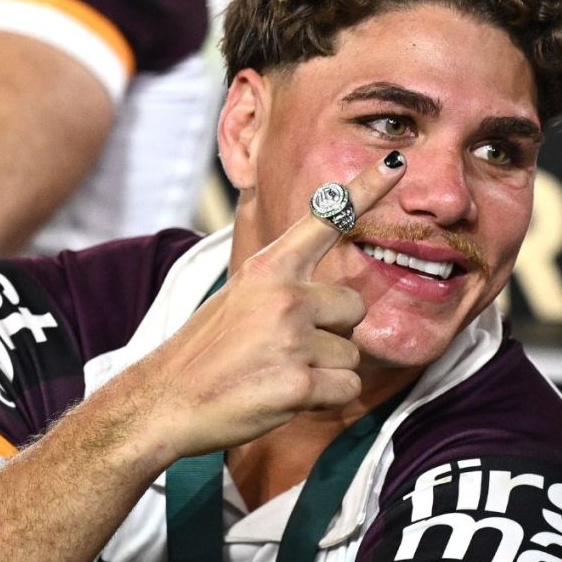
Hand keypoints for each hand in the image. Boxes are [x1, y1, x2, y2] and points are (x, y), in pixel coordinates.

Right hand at [126, 161, 405, 463]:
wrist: (165, 401)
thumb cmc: (208, 350)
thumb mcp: (240, 294)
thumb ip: (284, 280)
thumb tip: (328, 282)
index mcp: (269, 267)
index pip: (326, 219)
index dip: (365, 189)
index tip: (396, 161)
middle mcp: (286, 295)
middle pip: (353, 306)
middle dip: (332, 330)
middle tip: (284, 346)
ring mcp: (292, 338)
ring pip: (351, 353)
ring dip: (324, 369)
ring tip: (276, 371)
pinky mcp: (299, 383)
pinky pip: (347, 388)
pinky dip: (324, 399)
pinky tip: (285, 396)